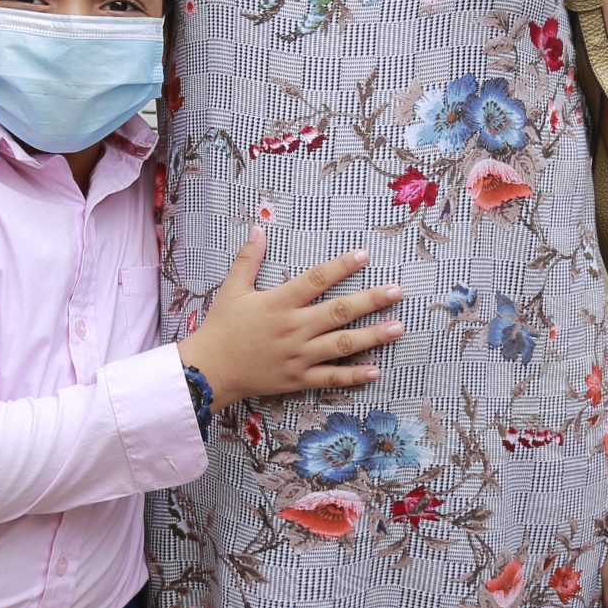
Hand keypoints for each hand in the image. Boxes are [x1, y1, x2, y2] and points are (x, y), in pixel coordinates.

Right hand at [180, 228, 397, 406]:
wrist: (210, 370)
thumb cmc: (222, 327)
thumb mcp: (232, 289)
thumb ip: (248, 259)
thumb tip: (259, 228)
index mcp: (279, 303)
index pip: (316, 280)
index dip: (341, 266)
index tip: (364, 256)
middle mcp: (294, 328)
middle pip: (339, 312)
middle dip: (371, 300)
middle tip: (397, 292)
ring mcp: (298, 355)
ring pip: (342, 344)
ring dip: (372, 336)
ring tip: (398, 327)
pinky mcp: (298, 378)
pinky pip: (331, 378)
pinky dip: (353, 376)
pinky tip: (376, 370)